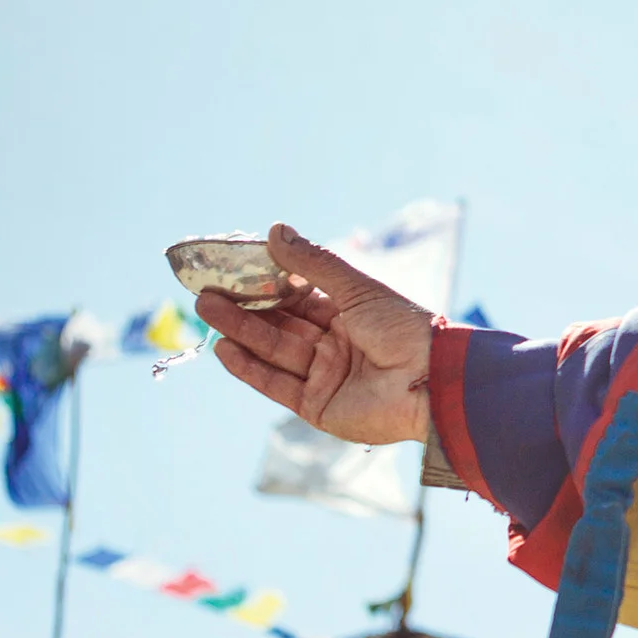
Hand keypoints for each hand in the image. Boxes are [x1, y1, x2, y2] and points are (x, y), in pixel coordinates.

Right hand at [200, 222, 435, 445]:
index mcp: (349, 315)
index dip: (265, 285)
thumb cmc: (403, 328)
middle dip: (244, 307)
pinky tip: (224, 348)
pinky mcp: (317, 406)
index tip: (231, 269)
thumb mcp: (356, 288)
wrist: (431, 381)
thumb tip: (274, 231)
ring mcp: (325, 376)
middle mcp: (334, 345)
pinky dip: (250, 367)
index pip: (297, 297)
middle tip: (206, 290)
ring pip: (274, 350)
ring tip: (207, 309)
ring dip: (240, 331)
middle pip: (280, 324)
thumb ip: (314, 263)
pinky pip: (276, 384)